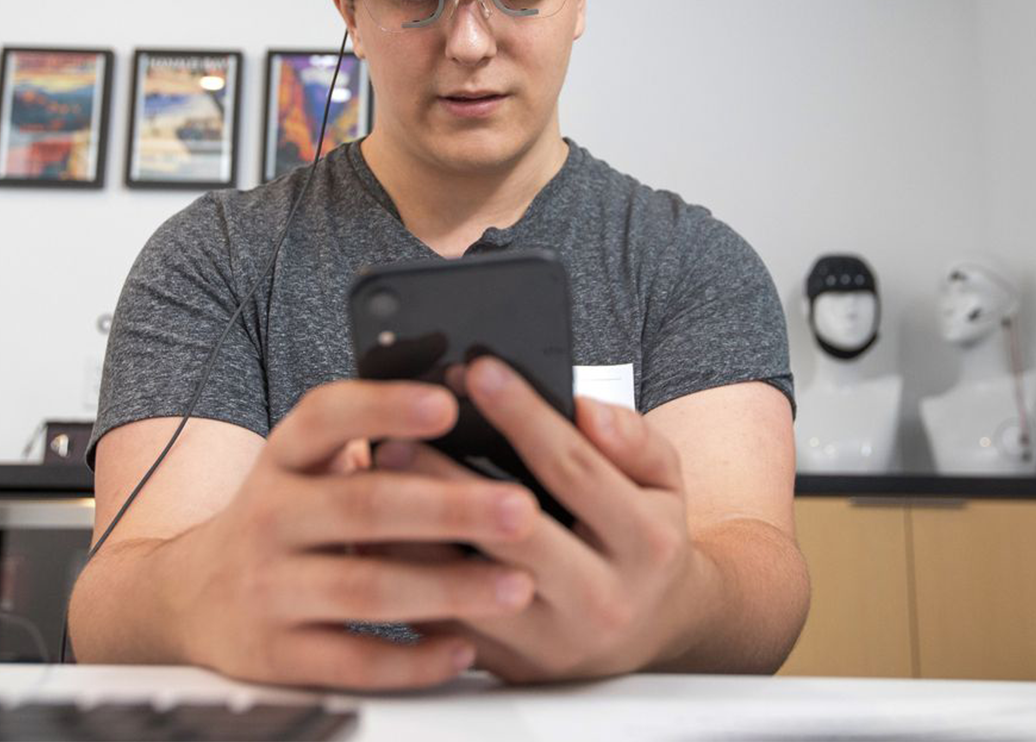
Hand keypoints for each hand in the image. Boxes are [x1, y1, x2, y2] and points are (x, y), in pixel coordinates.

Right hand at [175, 378, 541, 689]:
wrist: (191, 595)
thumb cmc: (285, 518)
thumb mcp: (307, 463)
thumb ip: (369, 432)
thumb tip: (462, 386)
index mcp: (286, 456)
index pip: (328, 416)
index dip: (386, 407)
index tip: (447, 404)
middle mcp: (271, 515)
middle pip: (363, 506)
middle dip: (448, 507)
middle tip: (520, 508)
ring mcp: (268, 587)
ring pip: (364, 588)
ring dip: (446, 588)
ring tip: (515, 585)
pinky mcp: (275, 653)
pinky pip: (351, 660)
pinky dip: (411, 659)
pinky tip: (462, 647)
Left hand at [379, 357, 701, 681]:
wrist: (648, 632)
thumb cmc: (643, 540)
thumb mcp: (663, 482)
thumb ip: (634, 439)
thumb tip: (585, 408)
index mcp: (645, 544)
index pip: (573, 467)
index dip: (522, 414)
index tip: (477, 370)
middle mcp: (602, 599)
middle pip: (511, 531)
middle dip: (448, 477)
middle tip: (398, 434)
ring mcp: (552, 642)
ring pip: (465, 585)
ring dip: (410, 531)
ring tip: (373, 481)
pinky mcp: (509, 666)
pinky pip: (443, 621)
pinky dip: (404, 574)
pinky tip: (376, 533)